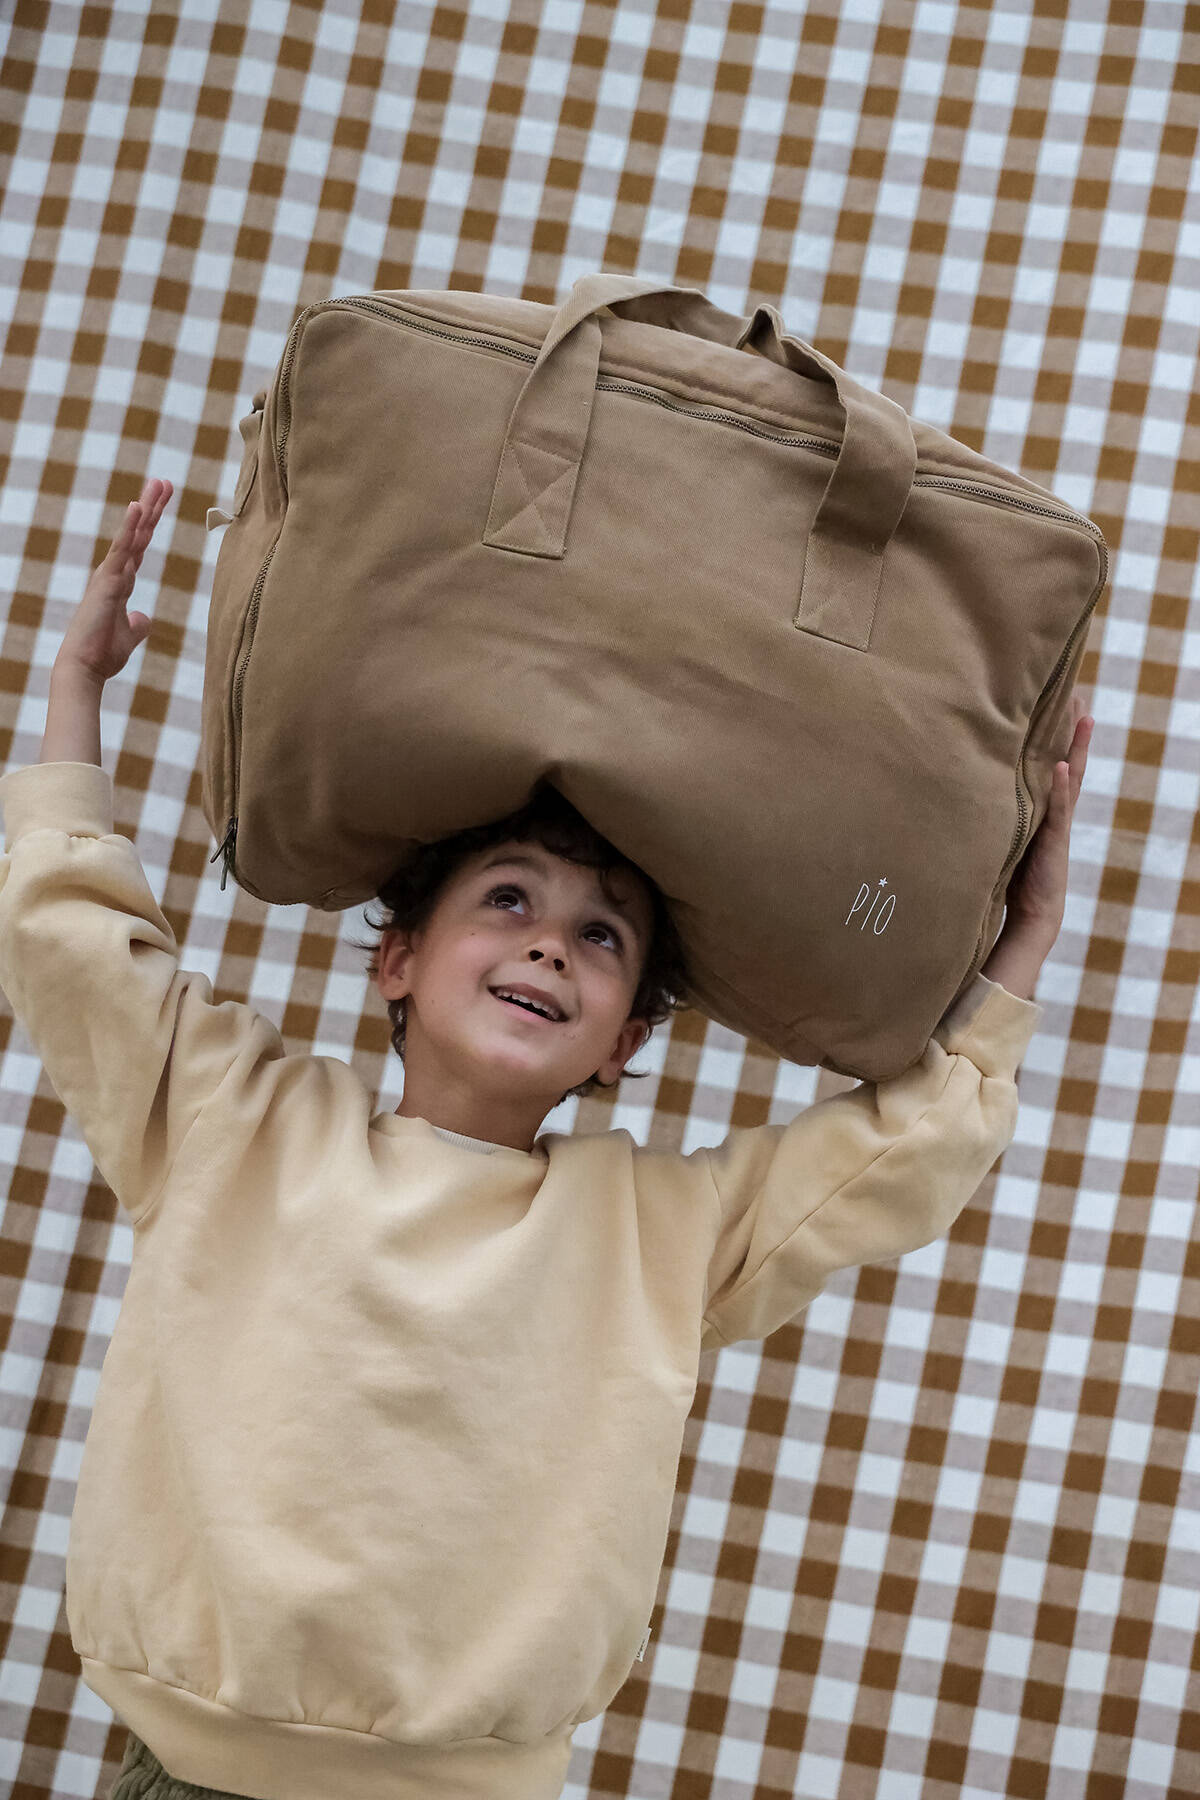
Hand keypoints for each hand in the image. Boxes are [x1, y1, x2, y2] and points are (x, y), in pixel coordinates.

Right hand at [55, 478, 172, 683]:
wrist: (85, 668)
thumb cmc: (103, 654)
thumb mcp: (129, 637)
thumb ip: (137, 625)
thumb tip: (144, 619)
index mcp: (120, 582)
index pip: (140, 547)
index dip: (151, 524)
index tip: (161, 502)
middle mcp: (114, 573)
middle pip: (138, 534)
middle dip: (151, 507)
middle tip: (164, 481)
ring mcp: (110, 575)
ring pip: (131, 535)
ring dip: (145, 509)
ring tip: (158, 484)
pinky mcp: (108, 582)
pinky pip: (121, 550)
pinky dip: (130, 528)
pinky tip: (138, 507)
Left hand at [1001, 692, 1093, 953]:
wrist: (1029, 918)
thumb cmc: (1009, 881)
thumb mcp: (997, 840)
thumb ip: (988, 817)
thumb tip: (955, 793)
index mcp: (1041, 810)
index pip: (1050, 766)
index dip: (1054, 737)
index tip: (1055, 704)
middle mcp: (1053, 813)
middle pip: (1067, 763)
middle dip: (1072, 731)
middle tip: (1079, 694)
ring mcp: (1056, 826)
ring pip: (1069, 779)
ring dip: (1076, 747)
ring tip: (1083, 717)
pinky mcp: (1053, 842)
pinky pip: (1058, 810)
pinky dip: (1060, 787)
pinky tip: (1062, 765)